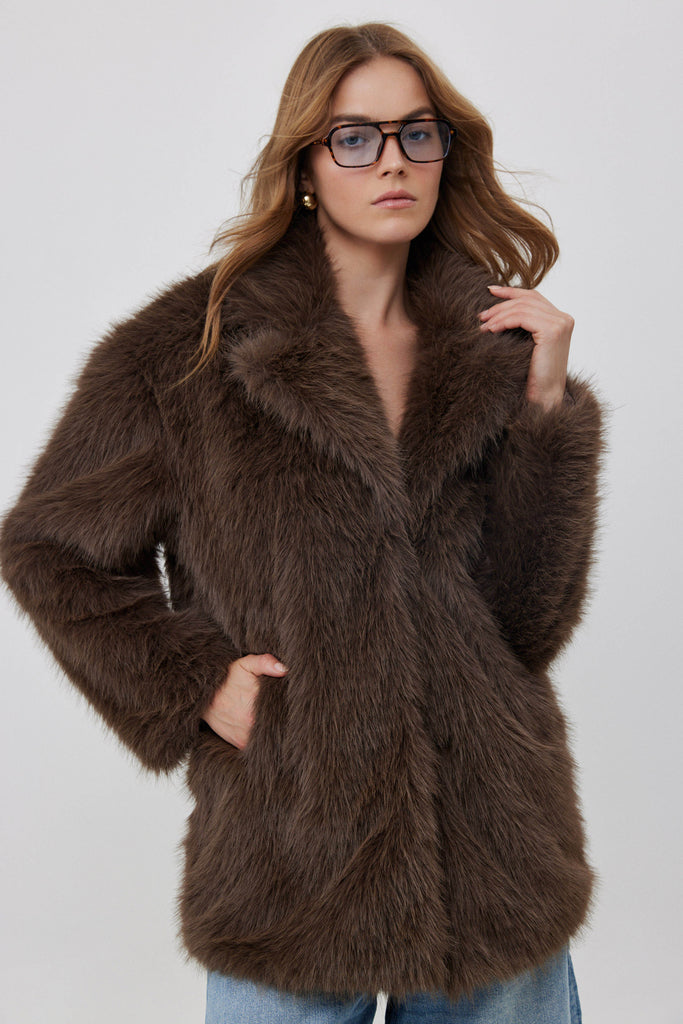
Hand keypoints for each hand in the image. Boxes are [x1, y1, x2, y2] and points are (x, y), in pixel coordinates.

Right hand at [202, 652, 288, 748]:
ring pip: (269, 739)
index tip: (296, 708)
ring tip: (279, 723)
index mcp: (258, 708)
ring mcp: (246, 737)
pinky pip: (257, 747)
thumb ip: (265, 662)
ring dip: (275, 733)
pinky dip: (264, 740)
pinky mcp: (240, 743)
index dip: (291, 712)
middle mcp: (252, 726)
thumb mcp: (246, 664)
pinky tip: (268, 731)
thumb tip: (284, 669)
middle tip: (290, 716)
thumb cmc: (227, 678)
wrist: (202, 694)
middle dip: (285, 723)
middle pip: (279, 728)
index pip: (284, 715)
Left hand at [478, 284, 573, 411]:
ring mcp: (560, 323)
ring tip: (483, 326)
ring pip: (522, 308)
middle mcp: (564, 319)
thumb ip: (523, 325)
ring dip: (498, 315)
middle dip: (501, 305)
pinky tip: (491, 330)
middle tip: (481, 315)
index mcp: (561, 320)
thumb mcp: (527, 345)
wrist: (544, 399)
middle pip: (527, 300)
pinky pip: (522, 317)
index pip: (534, 297)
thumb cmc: (533, 377)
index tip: (490, 291)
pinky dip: (504, 321)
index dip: (511, 292)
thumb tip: (497, 309)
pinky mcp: (552, 331)